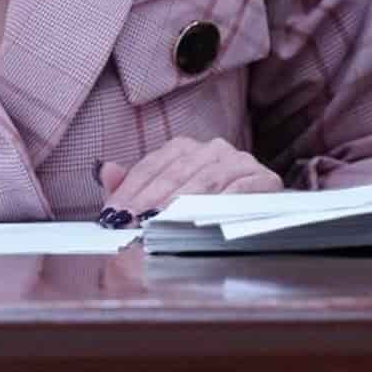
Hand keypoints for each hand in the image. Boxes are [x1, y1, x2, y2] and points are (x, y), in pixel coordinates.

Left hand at [96, 136, 281, 226]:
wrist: (259, 222)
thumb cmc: (204, 210)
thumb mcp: (163, 199)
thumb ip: (133, 186)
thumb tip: (107, 170)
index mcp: (185, 148)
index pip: (151, 167)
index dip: (130, 191)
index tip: (114, 215)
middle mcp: (212, 149)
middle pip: (175, 174)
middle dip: (150, 200)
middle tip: (132, 223)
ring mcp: (240, 162)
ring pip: (204, 181)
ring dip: (180, 203)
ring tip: (159, 221)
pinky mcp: (264, 179)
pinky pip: (239, 191)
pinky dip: (219, 204)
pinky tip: (202, 218)